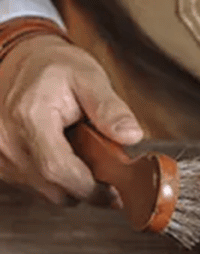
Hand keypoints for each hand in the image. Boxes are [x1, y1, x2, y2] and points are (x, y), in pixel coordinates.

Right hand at [0, 34, 143, 204]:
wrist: (19, 61)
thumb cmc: (53, 68)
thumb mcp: (88, 77)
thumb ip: (110, 108)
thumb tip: (131, 136)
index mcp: (30, 117)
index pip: (59, 170)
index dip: (90, 189)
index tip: (114, 193)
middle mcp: (9, 140)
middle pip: (54, 189)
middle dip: (85, 189)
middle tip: (104, 174)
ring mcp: (1, 154)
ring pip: (46, 192)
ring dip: (70, 184)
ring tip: (79, 155)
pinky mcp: (0, 163)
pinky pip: (34, 186)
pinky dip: (53, 180)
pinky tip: (60, 156)